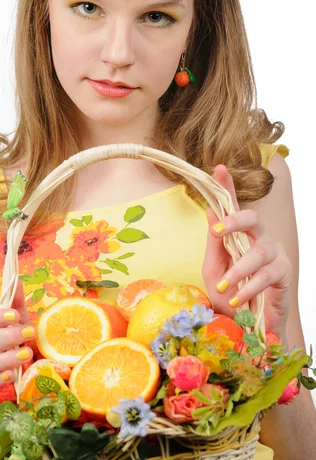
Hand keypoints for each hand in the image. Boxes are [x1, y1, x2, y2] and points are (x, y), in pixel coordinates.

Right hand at [0, 279, 34, 389]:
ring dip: (7, 358)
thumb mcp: (16, 317)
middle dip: (8, 336)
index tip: (14, 316)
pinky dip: (1, 379)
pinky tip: (12, 376)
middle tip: (29, 333)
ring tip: (26, 354)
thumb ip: (16, 300)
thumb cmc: (10, 335)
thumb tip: (16, 279)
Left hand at [202, 164, 291, 338]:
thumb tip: (209, 211)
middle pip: (252, 218)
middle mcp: (258, 237)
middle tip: (217, 231)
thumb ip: (213, 242)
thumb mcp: (214, 268)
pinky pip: (267, 275)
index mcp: (239, 234)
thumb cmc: (229, 292)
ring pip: (258, 251)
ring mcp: (273, 253)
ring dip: (239, 270)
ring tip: (225, 287)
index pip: (233, 206)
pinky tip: (239, 298)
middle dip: (235, 220)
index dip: (227, 185)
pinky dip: (250, 287)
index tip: (218, 168)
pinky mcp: (283, 272)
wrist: (245, 325)